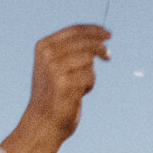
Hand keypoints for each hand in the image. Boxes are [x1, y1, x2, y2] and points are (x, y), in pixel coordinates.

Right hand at [0, 25, 110, 152]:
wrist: (44, 122)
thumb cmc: (55, 94)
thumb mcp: (56, 66)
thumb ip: (70, 50)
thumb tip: (98, 37)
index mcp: (44, 46)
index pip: (75, 30)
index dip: (94, 30)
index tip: (107, 34)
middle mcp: (47, 54)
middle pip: (85, 42)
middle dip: (100, 48)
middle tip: (108, 56)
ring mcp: (55, 68)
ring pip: (89, 60)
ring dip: (90, 74)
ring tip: (80, 86)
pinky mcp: (65, 83)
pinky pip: (90, 76)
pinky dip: (89, 85)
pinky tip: (79, 94)